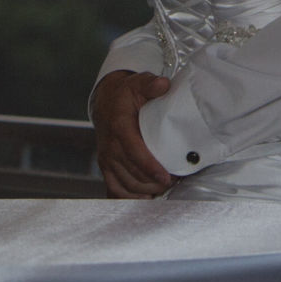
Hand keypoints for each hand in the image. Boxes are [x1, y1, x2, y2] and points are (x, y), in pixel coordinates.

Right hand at [92, 70, 174, 197]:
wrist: (106, 101)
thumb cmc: (126, 95)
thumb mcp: (138, 83)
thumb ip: (151, 84)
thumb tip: (163, 84)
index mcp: (119, 127)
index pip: (134, 152)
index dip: (150, 167)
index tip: (166, 177)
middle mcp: (110, 146)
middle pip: (132, 172)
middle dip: (153, 182)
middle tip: (174, 182)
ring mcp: (106, 158)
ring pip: (125, 184)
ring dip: (145, 191)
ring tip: (164, 189)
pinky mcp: (106, 166)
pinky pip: (114, 188)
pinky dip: (129, 197)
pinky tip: (146, 198)